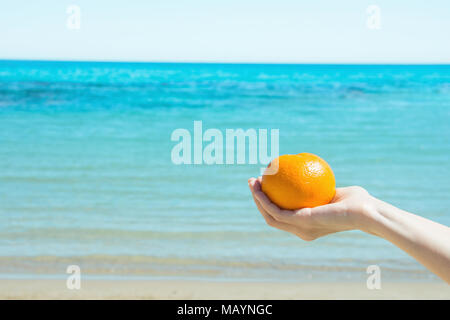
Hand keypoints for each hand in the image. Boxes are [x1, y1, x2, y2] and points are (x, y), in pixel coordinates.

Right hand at [248, 177, 375, 239]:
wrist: (366, 212)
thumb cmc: (356, 201)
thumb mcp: (335, 192)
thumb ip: (320, 188)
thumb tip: (308, 172)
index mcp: (307, 225)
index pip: (283, 215)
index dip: (270, 202)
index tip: (265, 184)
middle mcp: (301, 231)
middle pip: (271, 217)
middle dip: (258, 200)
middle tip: (254, 181)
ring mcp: (300, 228)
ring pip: (269, 215)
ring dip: (257, 198)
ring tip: (252, 181)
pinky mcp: (300, 222)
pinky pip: (275, 210)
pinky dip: (264, 199)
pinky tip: (260, 186)